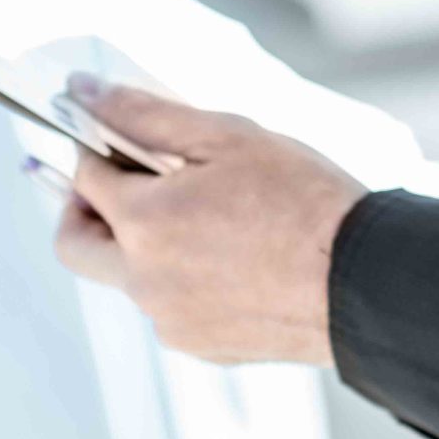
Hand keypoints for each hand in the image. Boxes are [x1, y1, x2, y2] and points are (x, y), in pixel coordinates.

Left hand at [52, 76, 367, 366]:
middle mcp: (144, 280)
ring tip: (206, 217)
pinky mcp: (200, 346)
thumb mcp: (229, 138)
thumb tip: (83, 92)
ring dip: (141, 245)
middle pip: (75, 245)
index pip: (83, 179)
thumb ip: (146, 114)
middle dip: (84, 210)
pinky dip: (180, 279)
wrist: (363, 282)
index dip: (91, 149)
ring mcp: (170, 320)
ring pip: (126, 278)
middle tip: (122, 183)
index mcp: (144, 222)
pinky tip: (232, 257)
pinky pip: (168, 308)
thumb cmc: (305, 202)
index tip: (107, 137)